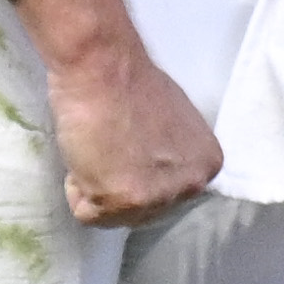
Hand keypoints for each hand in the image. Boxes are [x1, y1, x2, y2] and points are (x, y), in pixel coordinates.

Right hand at [17, 0, 222, 228]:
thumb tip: (150, 165)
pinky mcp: (125, 200)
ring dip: (95, 186)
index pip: (164, 195)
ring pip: (113, 217)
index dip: (134, 171)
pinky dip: (76, 188)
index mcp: (206, 165)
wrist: (102, 66)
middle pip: (140, 212)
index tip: (125, 142)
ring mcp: (159, 197)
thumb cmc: (129, 82)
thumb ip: (168, 154)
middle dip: (116, 184)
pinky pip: (87, 214)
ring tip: (96, 148)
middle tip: (107, 145)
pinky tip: (85, 156)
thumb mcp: (172, 122)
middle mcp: (191, 186)